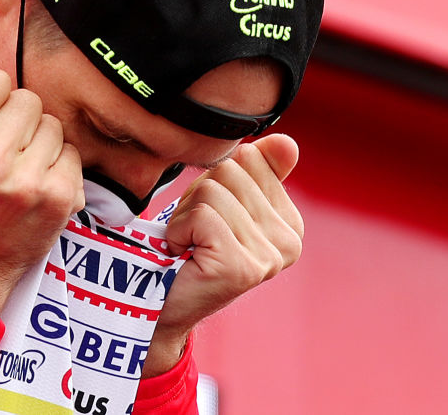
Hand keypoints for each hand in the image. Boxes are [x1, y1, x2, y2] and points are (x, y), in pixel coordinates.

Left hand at [142, 134, 303, 375]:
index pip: (250, 159)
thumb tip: (288, 143)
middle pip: (231, 171)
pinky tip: (183, 255)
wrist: (157, 304)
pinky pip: (201, 216)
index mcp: (290, 222)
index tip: (209, 216)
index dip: (215, 180)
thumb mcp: (221, 199)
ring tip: (188, 245)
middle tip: (195, 234)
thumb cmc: (186, 247)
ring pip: (213, 191)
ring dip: (186, 215)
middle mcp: (290, 241)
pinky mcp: (242, 267)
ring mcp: (270, 257)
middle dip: (199, 196)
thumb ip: (256, 170)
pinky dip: (179, 231)